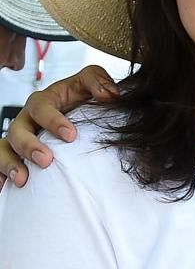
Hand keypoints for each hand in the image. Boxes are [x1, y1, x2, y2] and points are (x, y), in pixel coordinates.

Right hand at [0, 67, 117, 187]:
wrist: (79, 115)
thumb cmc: (80, 98)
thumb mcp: (88, 84)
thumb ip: (98, 81)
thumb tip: (109, 94)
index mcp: (43, 101)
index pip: (41, 107)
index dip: (53, 120)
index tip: (70, 136)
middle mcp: (27, 120)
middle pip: (17, 131)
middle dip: (29, 146)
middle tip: (46, 160)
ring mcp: (19, 139)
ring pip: (4, 149)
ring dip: (10, 164)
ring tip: (22, 179)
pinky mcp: (17, 155)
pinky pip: (0, 164)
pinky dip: (0, 176)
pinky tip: (4, 187)